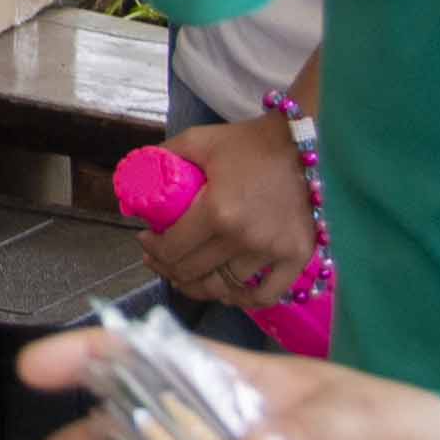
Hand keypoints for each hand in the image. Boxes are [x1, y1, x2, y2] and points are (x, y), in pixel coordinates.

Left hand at [137, 117, 317, 306]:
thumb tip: (134, 185)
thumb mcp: (199, 141)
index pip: (172, 249)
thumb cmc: (249, 143)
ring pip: (223, 287)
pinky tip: (227, 291)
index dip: (153, 249)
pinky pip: (265, 296)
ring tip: (188, 275)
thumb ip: (163, 157)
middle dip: (167, 268)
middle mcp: (244, 238)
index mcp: (217, 211)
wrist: (305, 142)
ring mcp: (273, 251)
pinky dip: (242, 299)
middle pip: (193, 272)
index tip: (147, 240)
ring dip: (199, 285)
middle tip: (160, 258)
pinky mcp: (298, 257)